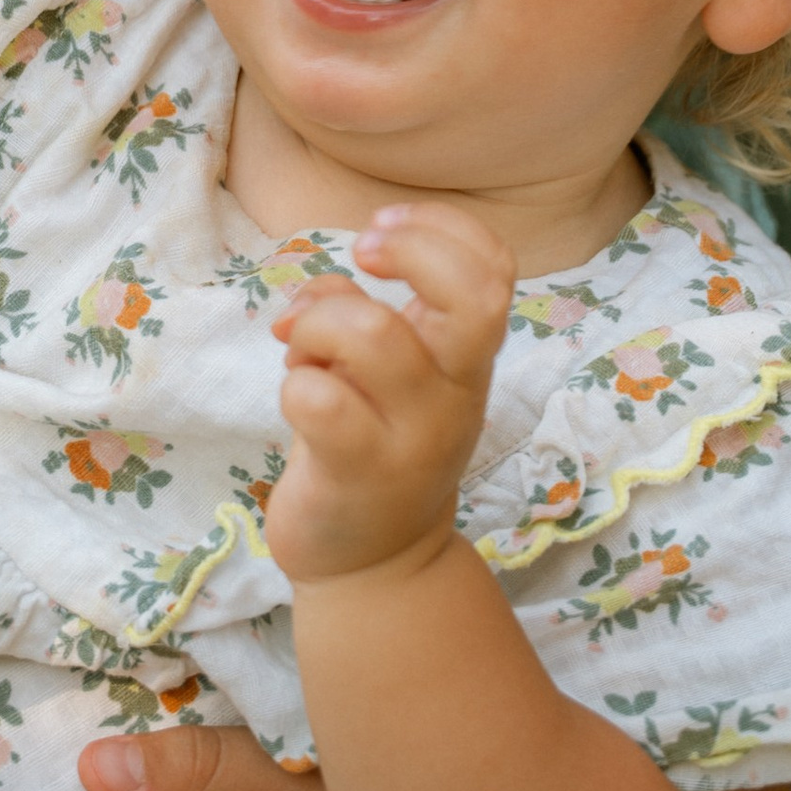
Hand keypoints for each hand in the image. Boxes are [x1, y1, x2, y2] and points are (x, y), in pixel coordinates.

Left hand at [265, 203, 512, 585]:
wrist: (376, 562)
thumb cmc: (374, 440)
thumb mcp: (387, 371)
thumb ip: (363, 310)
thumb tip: (325, 286)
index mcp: (466, 358)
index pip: (496, 269)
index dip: (443, 228)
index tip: (381, 229)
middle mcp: (454, 393)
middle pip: (468, 298)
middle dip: (408, 250)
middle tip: (359, 256)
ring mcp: (412, 437)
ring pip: (373, 334)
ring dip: (319, 320)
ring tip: (303, 347)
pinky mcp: (358, 473)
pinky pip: (319, 400)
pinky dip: (294, 383)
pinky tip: (298, 399)